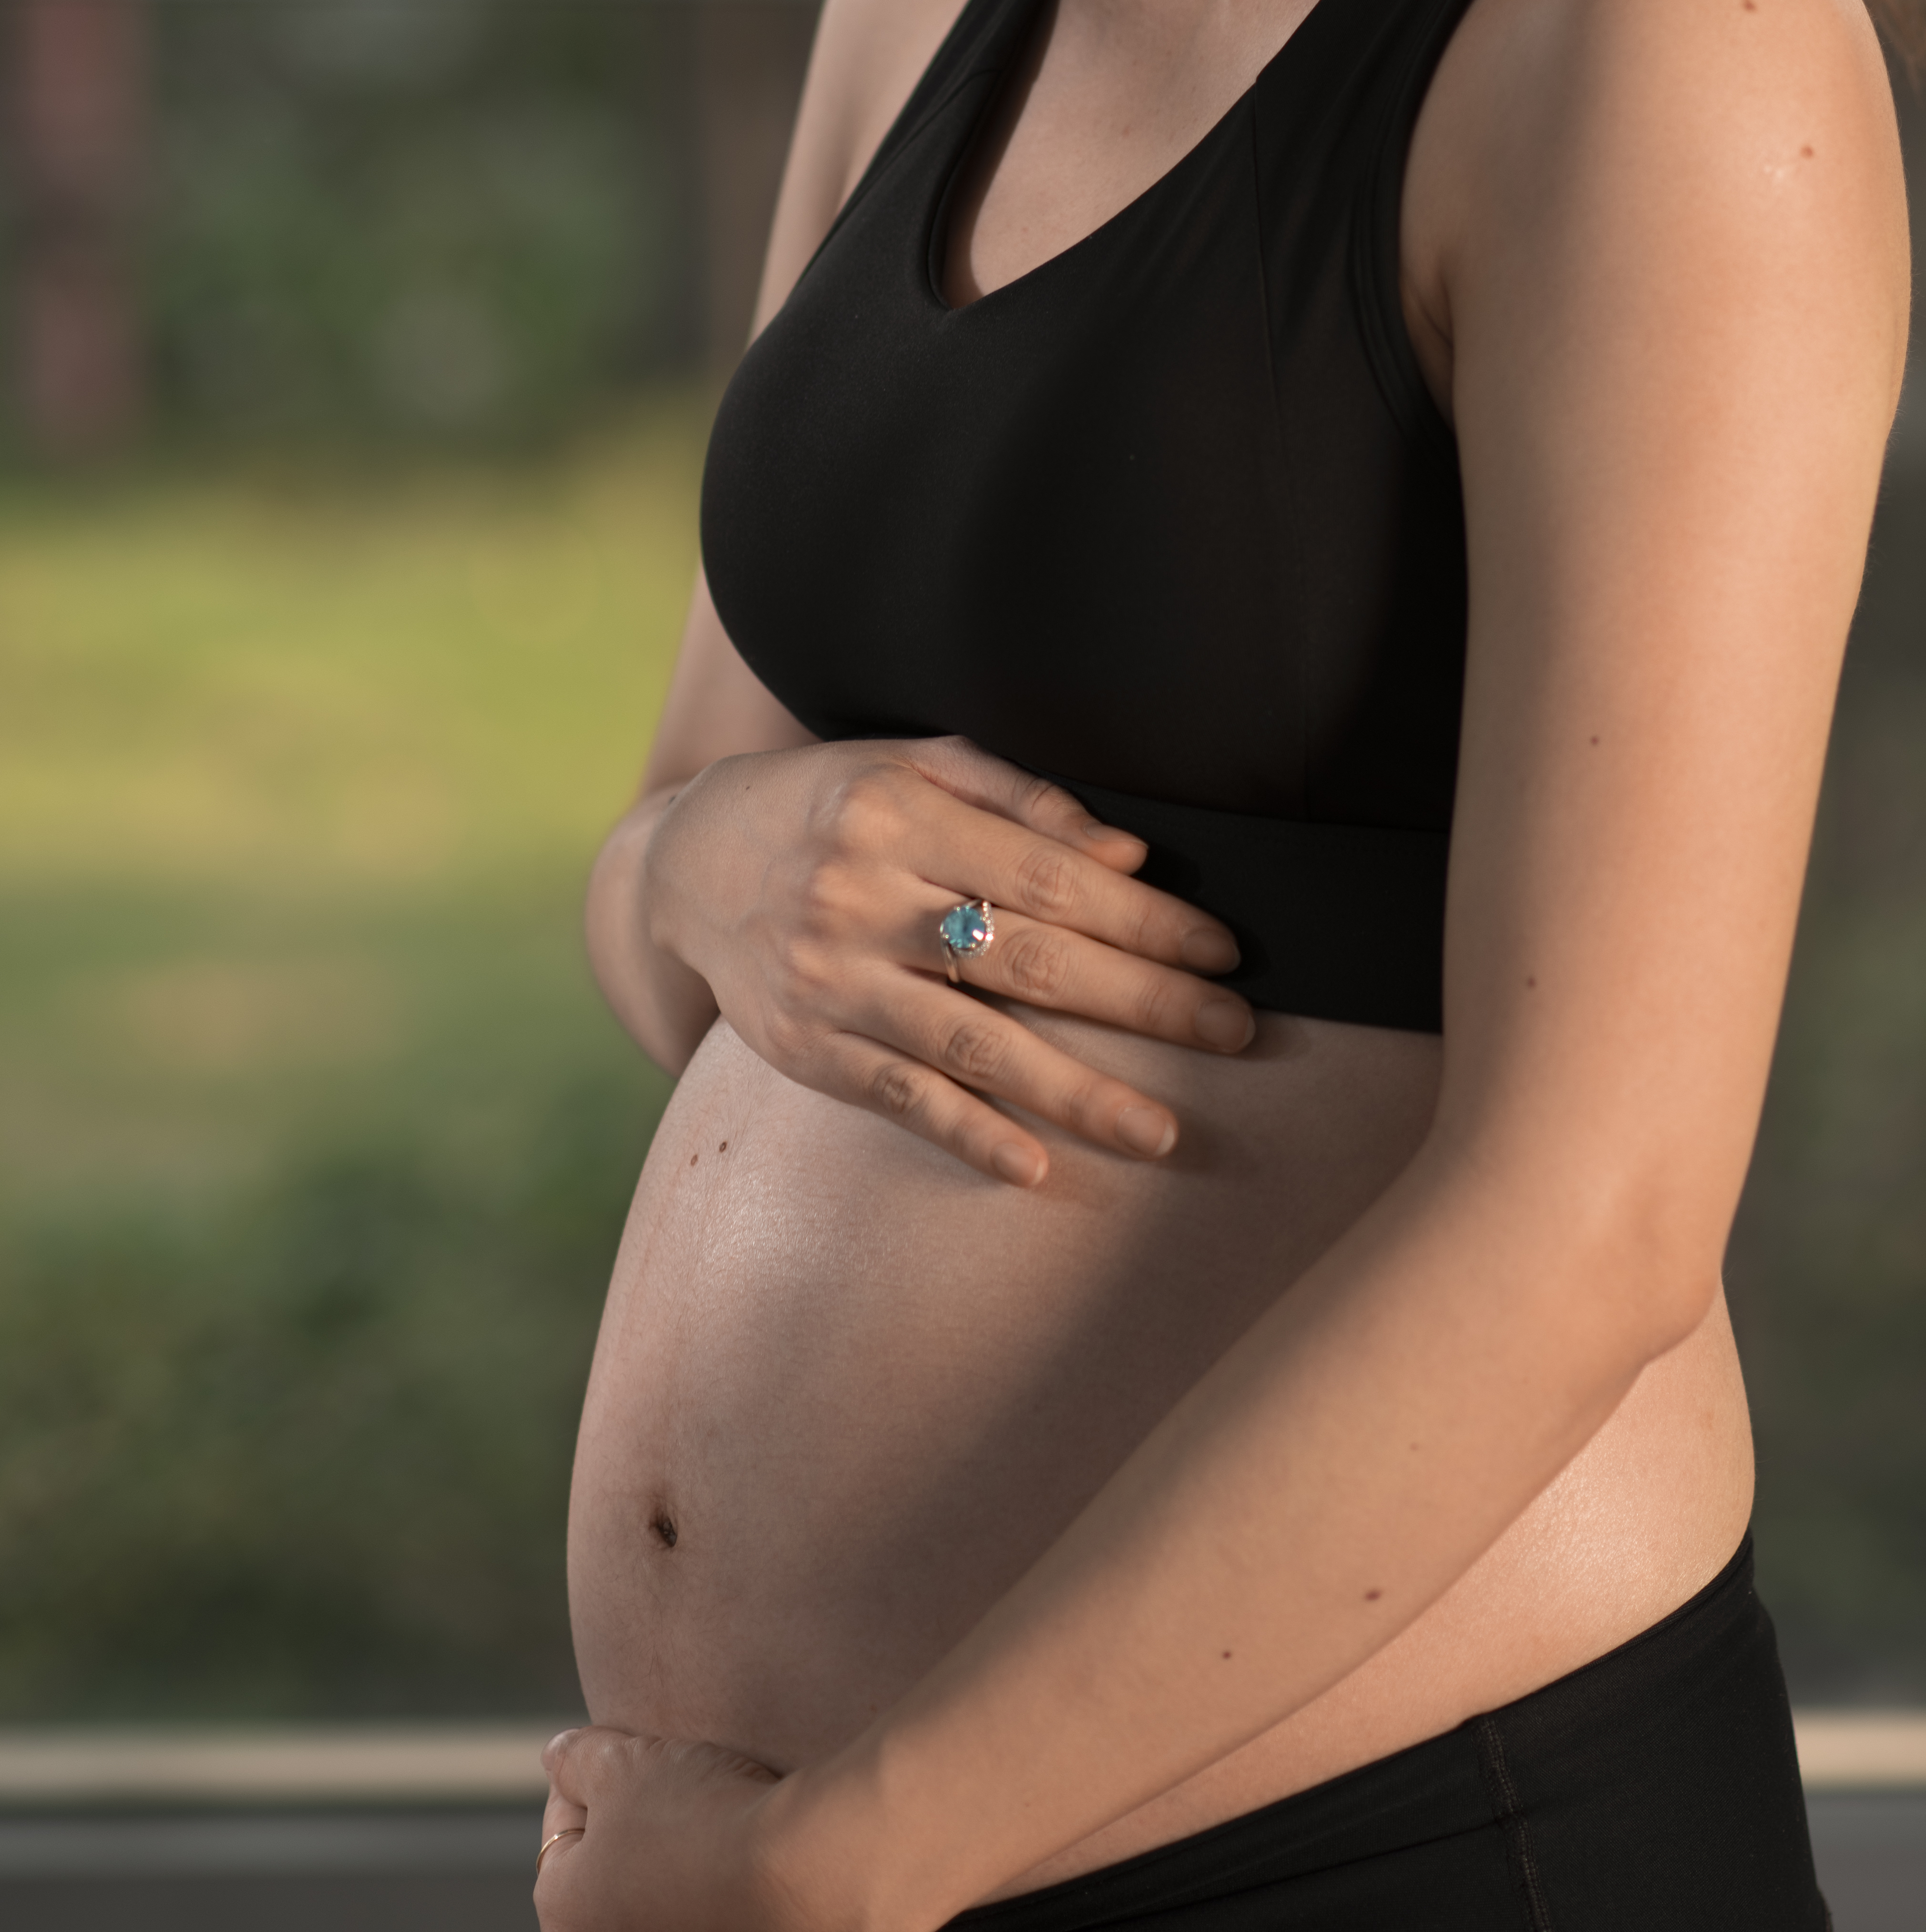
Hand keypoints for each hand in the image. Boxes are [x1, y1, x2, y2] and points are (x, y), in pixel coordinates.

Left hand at [534, 1726, 893, 1931]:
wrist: (819, 1878)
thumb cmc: (708, 1819)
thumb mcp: (624, 1762)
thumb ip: (577, 1759)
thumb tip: (558, 1757)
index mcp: (571, 1927)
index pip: (565, 1836)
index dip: (600, 1784)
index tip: (643, 1759)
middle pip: (628, 1896)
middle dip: (653, 1850)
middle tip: (701, 1800)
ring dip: (710, 1900)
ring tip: (751, 1846)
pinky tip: (789, 1891)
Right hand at [639, 733, 1250, 1183]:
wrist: (683, 864)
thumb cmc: (827, 803)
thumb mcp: (910, 766)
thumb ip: (1017, 799)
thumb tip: (1125, 854)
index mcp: (898, 817)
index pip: (1048, 878)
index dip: (1143, 917)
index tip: (1221, 952)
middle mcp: (862, 899)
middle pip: (1030, 960)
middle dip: (1145, 1002)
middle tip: (1235, 1033)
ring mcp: (832, 981)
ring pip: (975, 1046)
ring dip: (1078, 1092)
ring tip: (1164, 1132)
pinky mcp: (806, 1050)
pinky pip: (902, 1098)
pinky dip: (970, 1134)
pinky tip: (1037, 1165)